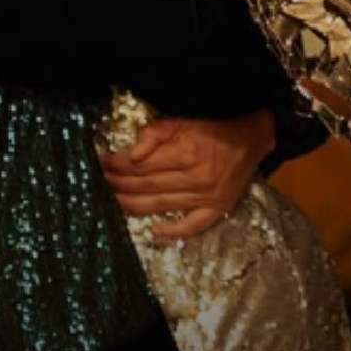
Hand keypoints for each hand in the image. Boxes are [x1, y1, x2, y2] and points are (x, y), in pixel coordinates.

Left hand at [99, 110, 275, 239]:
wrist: (252, 138)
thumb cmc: (213, 127)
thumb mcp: (182, 120)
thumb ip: (155, 134)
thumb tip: (131, 154)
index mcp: (186, 152)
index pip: (141, 164)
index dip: (117, 164)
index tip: (100, 162)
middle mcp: (196, 177)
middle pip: (147, 185)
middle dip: (119, 184)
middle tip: (99, 182)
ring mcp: (207, 196)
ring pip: (161, 204)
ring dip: (133, 204)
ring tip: (112, 201)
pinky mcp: (217, 208)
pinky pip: (192, 225)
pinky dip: (172, 230)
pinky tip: (153, 230)